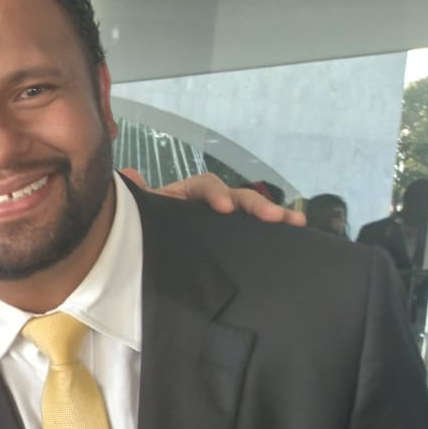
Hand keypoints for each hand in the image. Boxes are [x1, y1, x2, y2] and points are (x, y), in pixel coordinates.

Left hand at [124, 169, 305, 225]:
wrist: (141, 252)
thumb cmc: (143, 226)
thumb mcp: (140, 213)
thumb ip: (138, 198)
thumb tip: (130, 176)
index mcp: (188, 195)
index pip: (206, 186)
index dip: (216, 193)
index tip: (224, 208)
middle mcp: (211, 204)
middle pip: (238, 198)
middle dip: (256, 205)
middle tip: (274, 217)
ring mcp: (224, 223)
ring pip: (251, 215)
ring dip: (275, 215)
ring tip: (295, 223)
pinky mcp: (232, 239)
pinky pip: (254, 234)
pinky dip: (274, 233)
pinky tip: (297, 236)